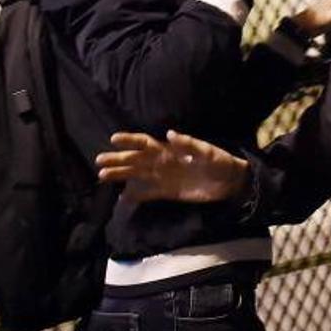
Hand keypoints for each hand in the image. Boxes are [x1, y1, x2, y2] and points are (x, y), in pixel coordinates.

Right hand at [96, 130, 248, 204]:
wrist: (230, 182)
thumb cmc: (220, 162)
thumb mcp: (207, 152)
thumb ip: (189, 144)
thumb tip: (170, 133)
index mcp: (170, 150)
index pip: (146, 143)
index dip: (130, 140)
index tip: (114, 139)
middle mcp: (162, 162)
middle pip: (136, 159)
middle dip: (118, 159)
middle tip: (100, 161)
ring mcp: (163, 177)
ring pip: (137, 175)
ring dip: (121, 175)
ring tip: (103, 176)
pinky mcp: (168, 192)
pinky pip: (148, 193)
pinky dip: (135, 195)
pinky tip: (121, 197)